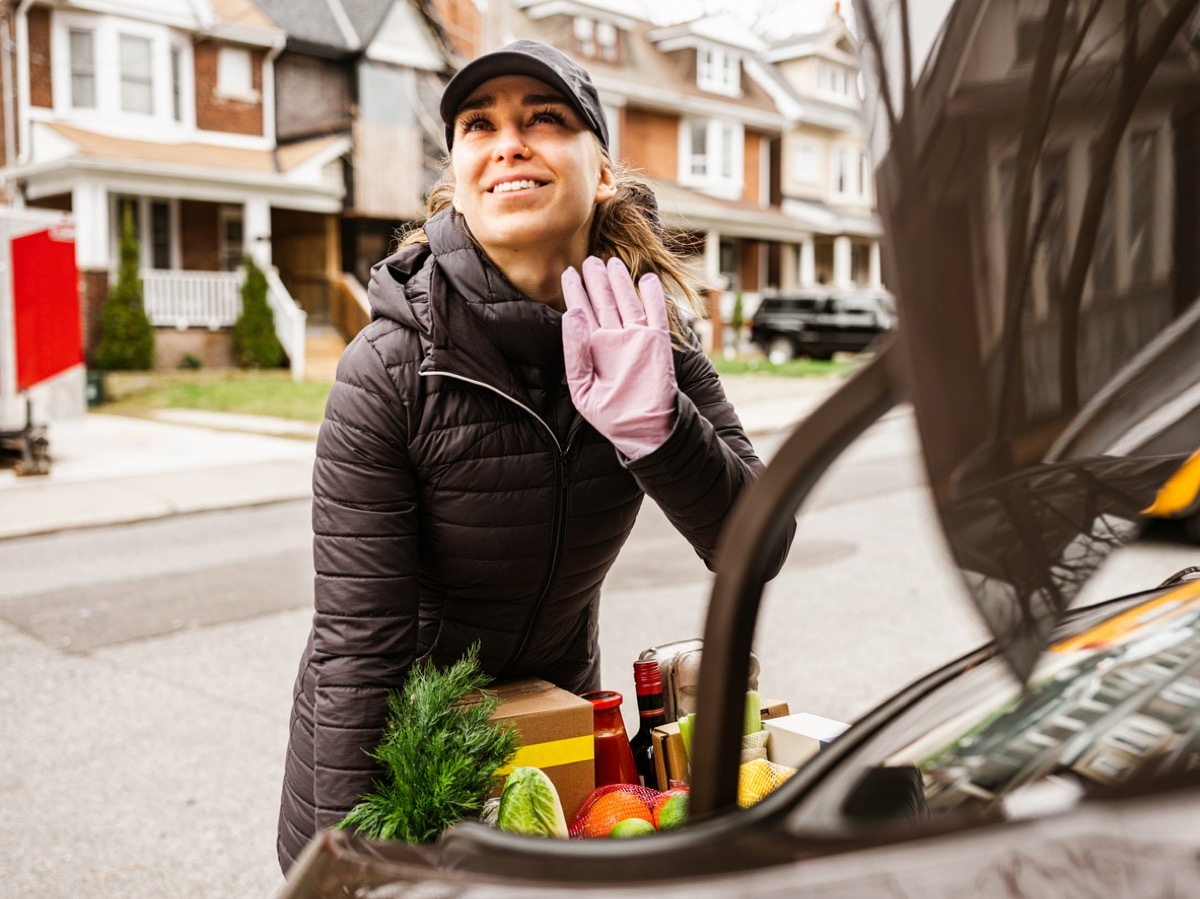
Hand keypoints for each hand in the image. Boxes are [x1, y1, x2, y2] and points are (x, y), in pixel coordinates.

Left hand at [561, 256, 676, 458]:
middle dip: (597, 280)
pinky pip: (656, 313)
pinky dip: (653, 295)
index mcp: (593, 348)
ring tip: (612, 262)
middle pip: (604, 301)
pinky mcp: (657, 342)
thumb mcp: (581, 387)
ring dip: (621, 281)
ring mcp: (636, 338)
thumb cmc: (610, 415)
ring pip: (627, 301)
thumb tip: (572, 313)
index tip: (568, 272)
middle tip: (589, 259)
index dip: (575, 292)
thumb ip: (574, 351)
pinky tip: (647, 279)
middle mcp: (614, 339)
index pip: (582, 312)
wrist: (643, 431)